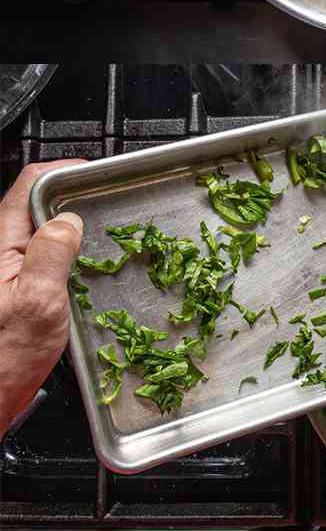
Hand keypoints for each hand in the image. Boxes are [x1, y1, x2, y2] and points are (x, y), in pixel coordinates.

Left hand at [0, 161, 86, 431]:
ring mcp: (4, 271)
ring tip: (102, 246)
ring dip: (72, 234)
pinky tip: (84, 277)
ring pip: (41, 233)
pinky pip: (42, 259)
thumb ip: (53, 252)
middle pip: (36, 205)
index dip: (66, 171)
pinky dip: (67, 259)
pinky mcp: (11, 290)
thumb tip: (69, 218)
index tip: (98, 176)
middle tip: (109, 213)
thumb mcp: (38, 302)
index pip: (30, 183)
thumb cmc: (3, 360)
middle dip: (74, 204)